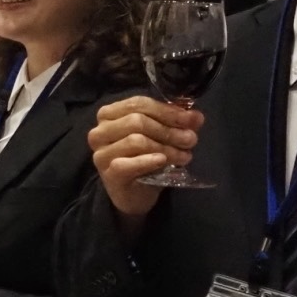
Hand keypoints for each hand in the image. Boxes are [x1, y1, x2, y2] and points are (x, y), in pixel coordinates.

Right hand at [87, 96, 202, 217]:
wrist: (133, 194)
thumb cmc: (144, 159)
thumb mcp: (159, 136)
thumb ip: (175, 124)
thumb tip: (196, 117)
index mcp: (109, 115)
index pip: (138, 103)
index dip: (167, 110)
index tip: (191, 119)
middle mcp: (100, 132)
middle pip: (137, 121)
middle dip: (169, 130)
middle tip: (191, 139)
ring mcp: (102, 153)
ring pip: (136, 141)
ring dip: (165, 148)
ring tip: (184, 155)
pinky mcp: (108, 174)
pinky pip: (129, 163)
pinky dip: (149, 161)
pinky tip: (162, 161)